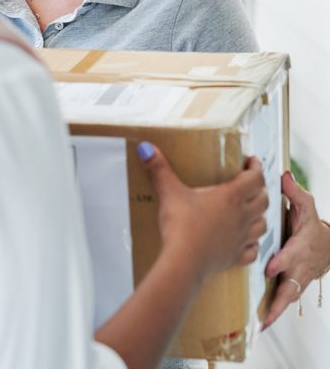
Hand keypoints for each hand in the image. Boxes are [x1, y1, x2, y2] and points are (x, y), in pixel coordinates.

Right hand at [139, 143, 267, 280]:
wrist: (184, 263)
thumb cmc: (180, 226)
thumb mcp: (169, 192)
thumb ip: (158, 168)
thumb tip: (145, 147)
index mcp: (230, 197)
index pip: (255, 178)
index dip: (257, 167)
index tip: (251, 160)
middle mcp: (242, 217)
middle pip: (263, 200)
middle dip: (260, 189)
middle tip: (251, 183)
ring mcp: (241, 239)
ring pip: (263, 225)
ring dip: (260, 216)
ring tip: (250, 210)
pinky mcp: (235, 258)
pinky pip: (253, 251)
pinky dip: (253, 244)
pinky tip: (245, 241)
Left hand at [262, 171, 329, 329]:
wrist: (329, 246)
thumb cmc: (312, 225)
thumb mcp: (306, 206)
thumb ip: (294, 192)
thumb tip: (283, 175)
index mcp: (301, 246)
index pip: (292, 255)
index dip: (282, 262)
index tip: (270, 267)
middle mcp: (300, 266)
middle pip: (291, 285)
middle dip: (279, 298)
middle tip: (266, 312)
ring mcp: (298, 278)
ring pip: (289, 297)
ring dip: (277, 311)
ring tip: (262, 324)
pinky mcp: (294, 285)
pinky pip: (286, 300)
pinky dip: (276, 312)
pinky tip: (262, 322)